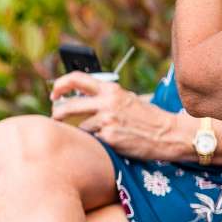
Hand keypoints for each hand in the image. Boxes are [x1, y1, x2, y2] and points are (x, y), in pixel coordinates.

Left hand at [49, 73, 184, 160]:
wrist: (167, 133)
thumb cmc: (146, 117)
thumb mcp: (126, 99)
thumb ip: (104, 97)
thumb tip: (78, 98)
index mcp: (111, 89)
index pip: (75, 79)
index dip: (59, 86)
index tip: (54, 94)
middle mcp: (107, 102)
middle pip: (67, 106)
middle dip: (57, 114)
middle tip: (56, 118)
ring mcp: (107, 120)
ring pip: (77, 126)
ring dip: (77, 131)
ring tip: (90, 133)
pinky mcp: (109, 138)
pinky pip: (90, 140)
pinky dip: (93, 142)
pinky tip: (104, 142)